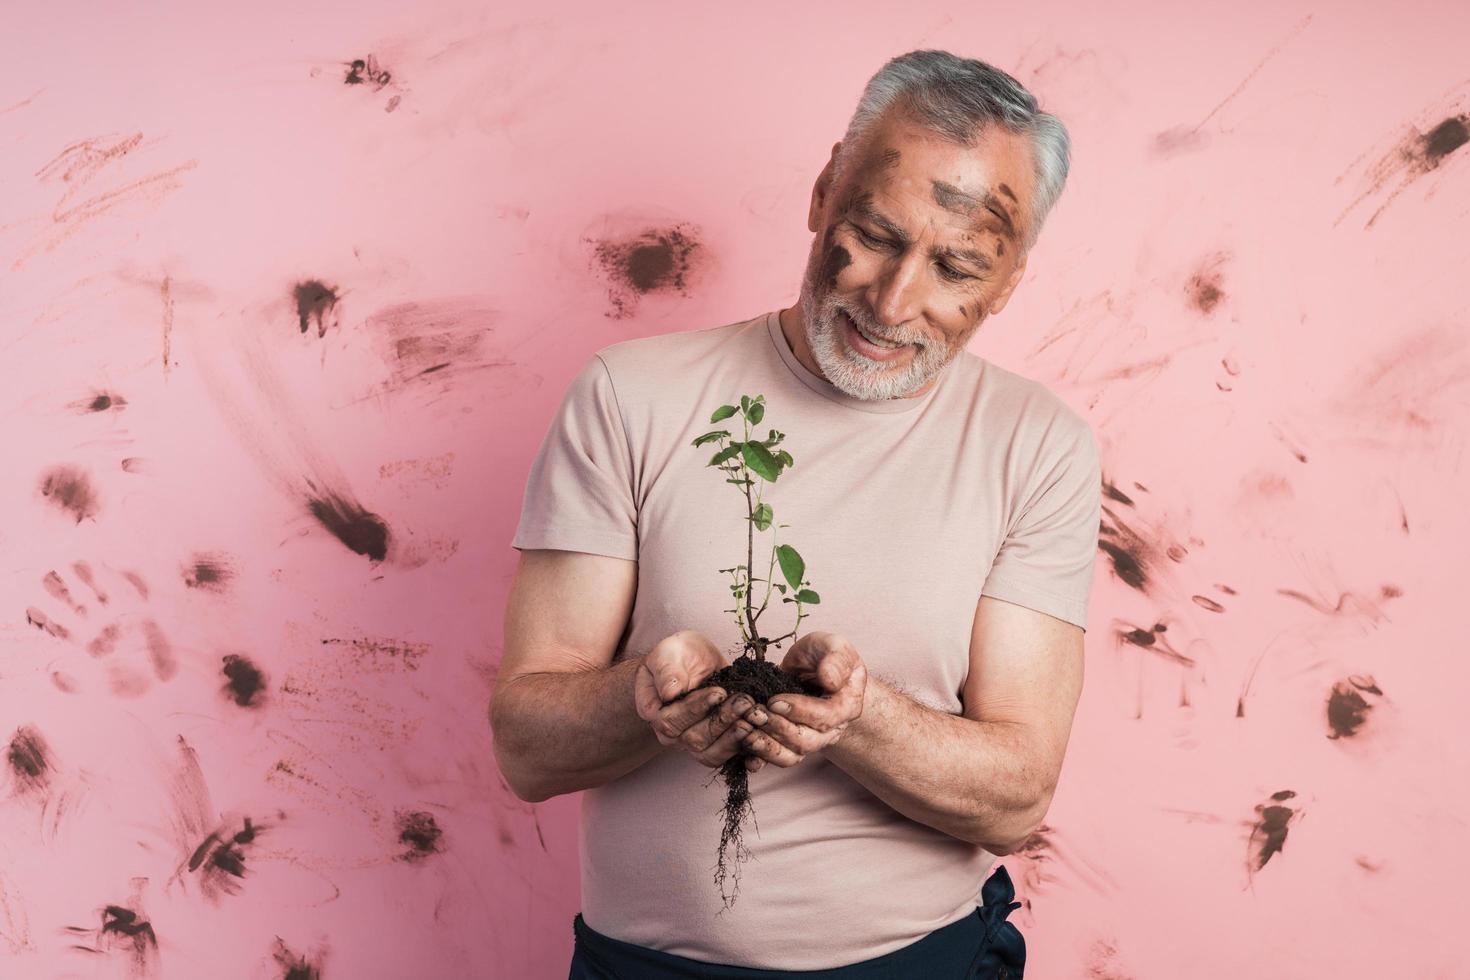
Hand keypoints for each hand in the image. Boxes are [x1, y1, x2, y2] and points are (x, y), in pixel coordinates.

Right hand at [633, 630, 760, 769]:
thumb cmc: (675, 656)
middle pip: (695, 739)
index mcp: (656, 713)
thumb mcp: (667, 653)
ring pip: (711, 754)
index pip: (672, 720)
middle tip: (745, 701)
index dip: (697, 708)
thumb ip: (666, 672)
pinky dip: (745, 749)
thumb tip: (669, 693)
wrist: (690, 662)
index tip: (719, 692)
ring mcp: (694, 743)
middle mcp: (672, 735)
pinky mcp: (716, 745)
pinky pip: (728, 756)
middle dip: (723, 720)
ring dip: (735, 737)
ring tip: (754, 717)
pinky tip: (760, 735)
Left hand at [741, 631, 865, 767]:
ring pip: (791, 755)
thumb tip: (830, 680)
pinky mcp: (790, 744)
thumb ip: (835, 659)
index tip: (774, 701)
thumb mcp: (833, 645)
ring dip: (766, 747)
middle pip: (806, 741)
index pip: (825, 716)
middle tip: (753, 713)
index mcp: (847, 706)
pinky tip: (746, 756)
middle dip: (777, 728)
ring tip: (745, 731)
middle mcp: (831, 729)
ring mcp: (811, 739)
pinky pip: (777, 759)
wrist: (813, 668)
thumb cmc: (824, 655)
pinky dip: (761, 761)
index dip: (799, 711)